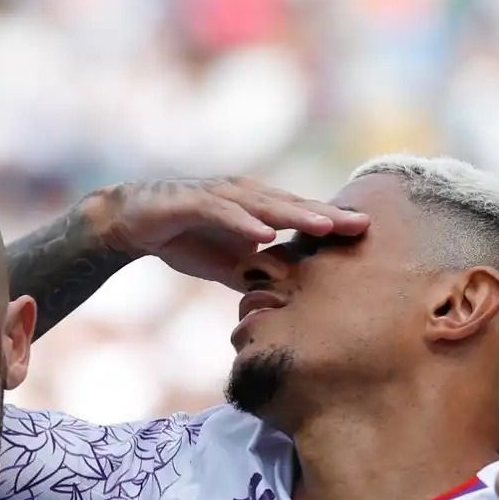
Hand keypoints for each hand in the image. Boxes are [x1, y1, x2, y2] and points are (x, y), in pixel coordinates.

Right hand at [78, 177, 367, 289]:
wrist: (132, 222)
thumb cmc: (185, 238)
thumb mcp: (230, 265)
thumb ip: (258, 276)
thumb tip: (286, 302)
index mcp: (257, 209)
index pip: (301, 217)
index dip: (333, 224)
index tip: (366, 235)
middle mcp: (244, 197)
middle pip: (293, 206)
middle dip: (328, 215)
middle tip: (362, 225)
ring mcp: (220, 196)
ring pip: (264, 205)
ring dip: (296, 215)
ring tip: (325, 226)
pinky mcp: (193, 201)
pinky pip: (223, 211)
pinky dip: (244, 221)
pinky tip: (266, 233)